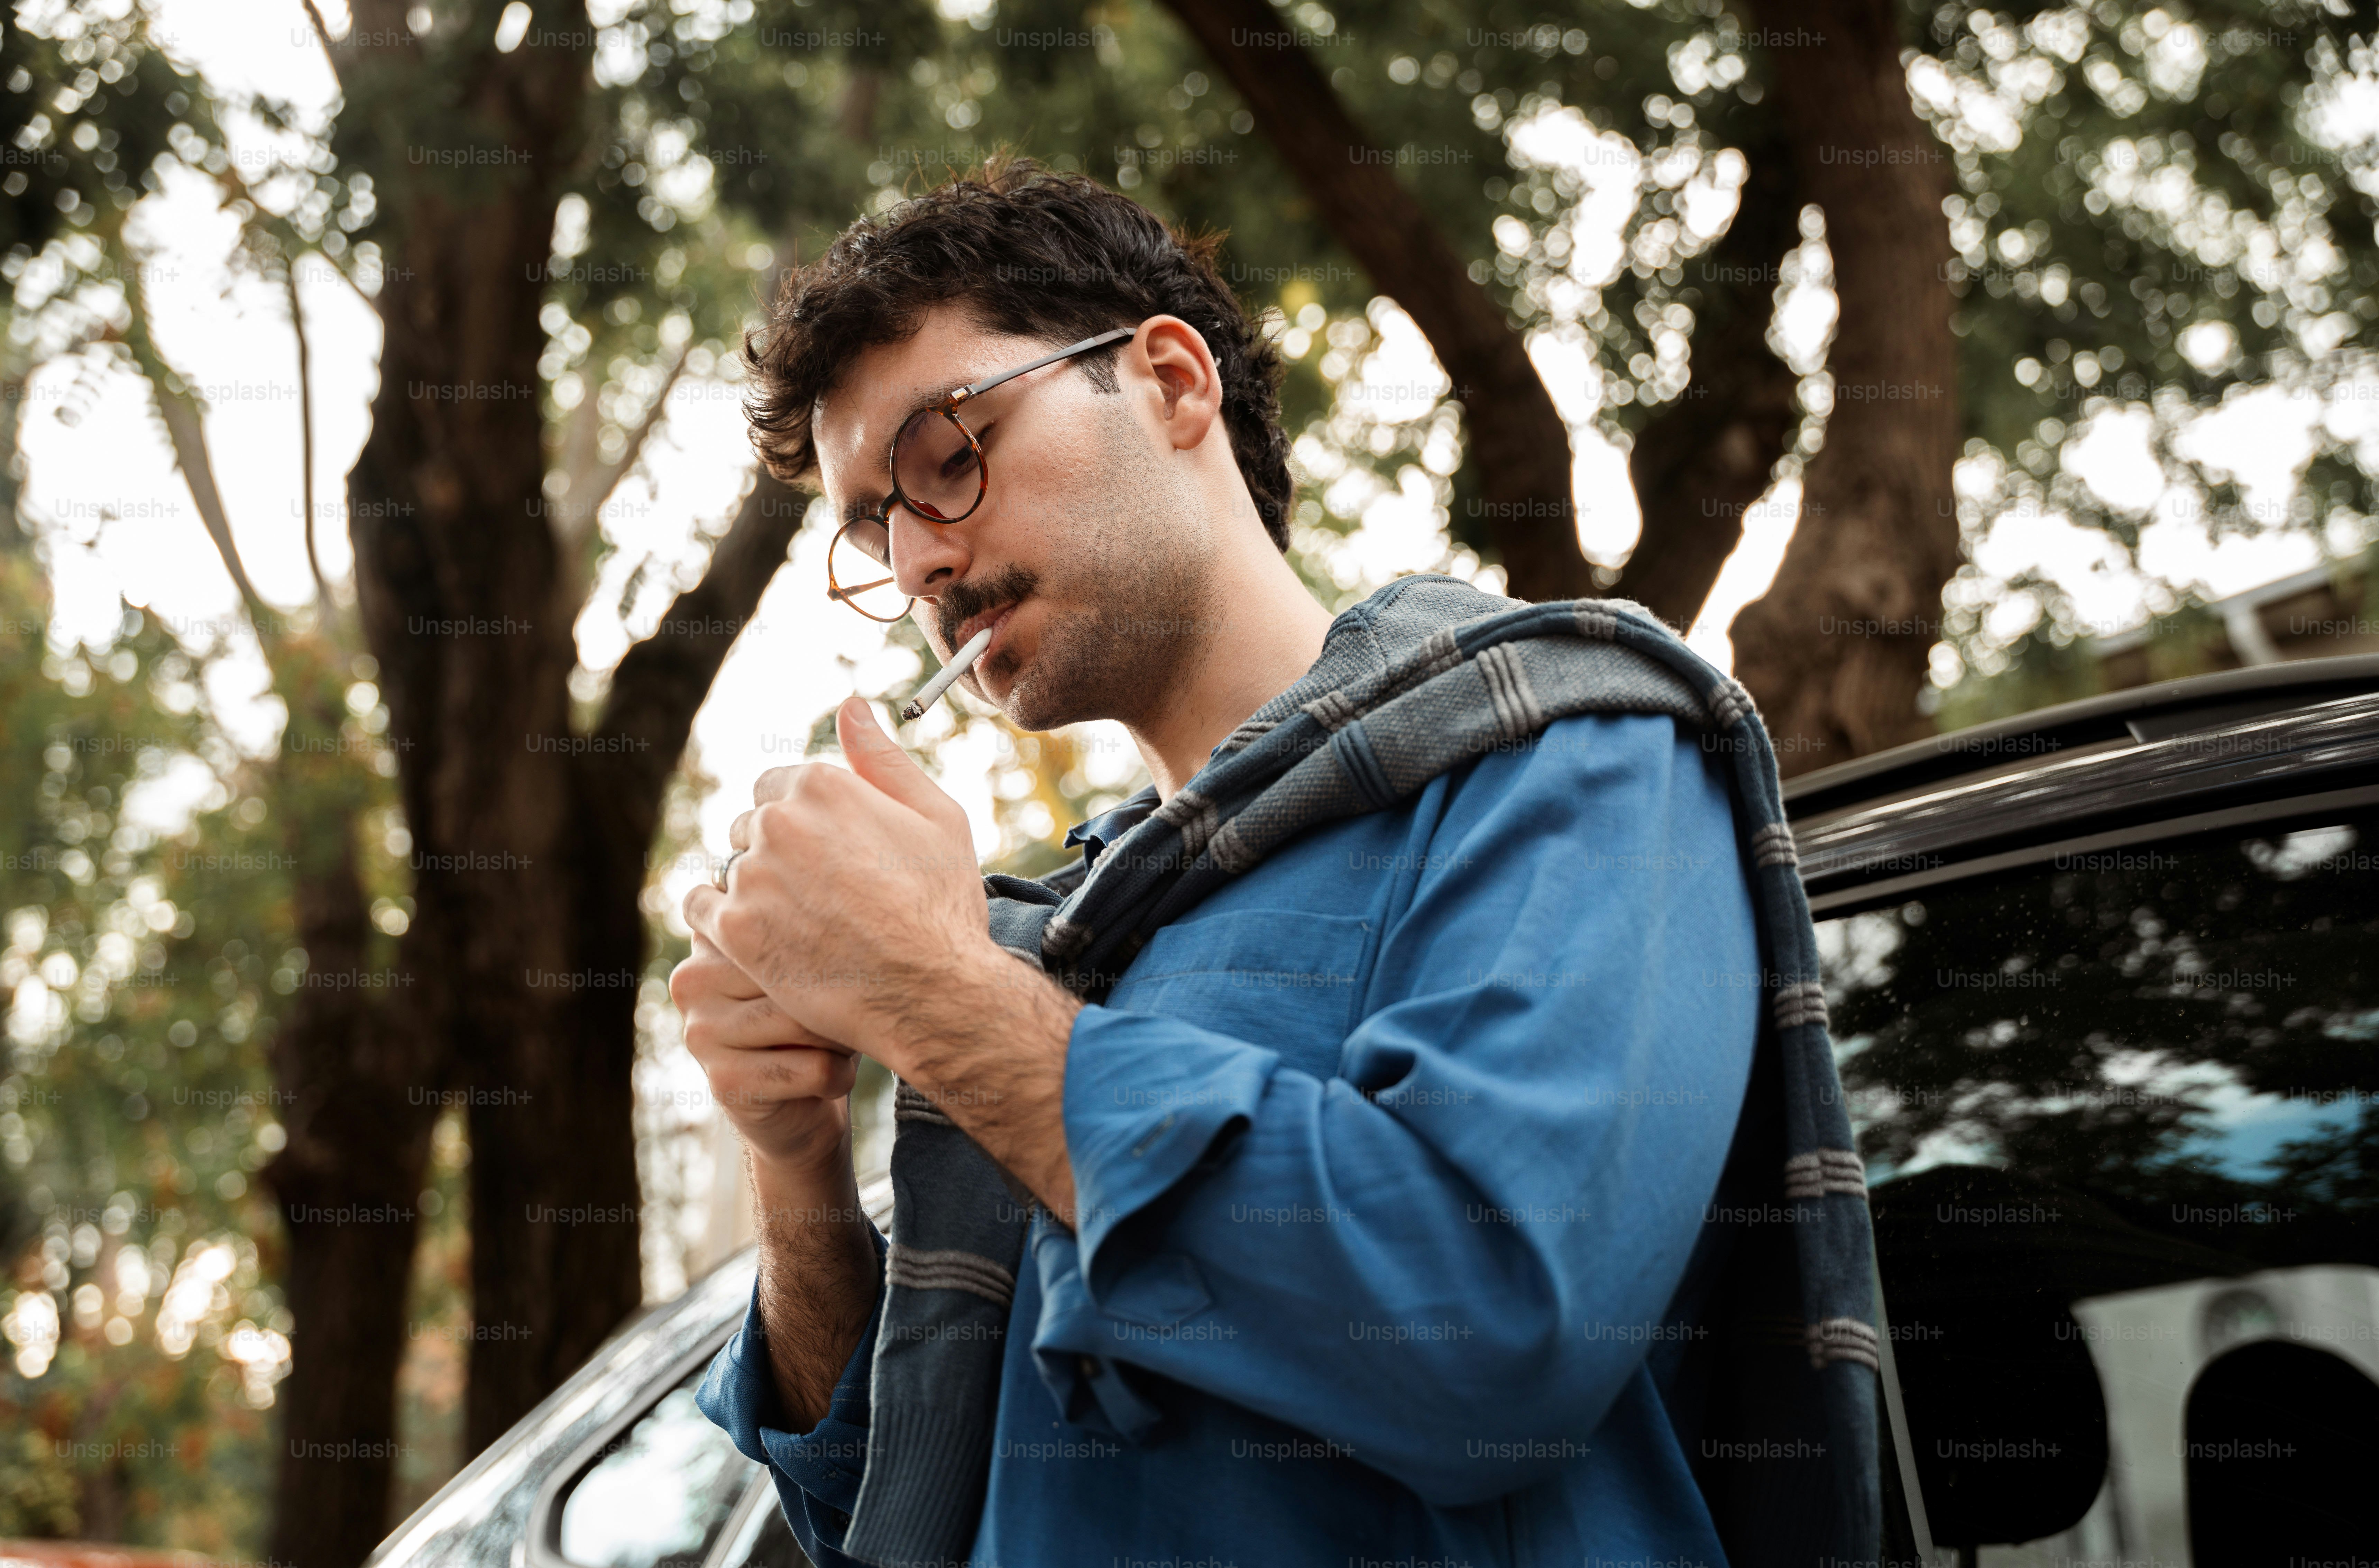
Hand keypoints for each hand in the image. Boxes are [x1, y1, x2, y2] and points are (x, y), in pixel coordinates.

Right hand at [668, 930, 857, 1176]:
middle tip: (852, 1011)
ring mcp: (701, 1030)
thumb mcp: (811, 960)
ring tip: (840, 1042)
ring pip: (803, 1019)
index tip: (853, 960)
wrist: (804, 1103)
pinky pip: (811, 1067)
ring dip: (842, 1037)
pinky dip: (839, 1075)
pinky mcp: (723, 1080)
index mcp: (711, 935)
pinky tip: (831, 1076)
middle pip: (793, 969)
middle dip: (840, 993)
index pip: (780, 920)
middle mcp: (693, 978)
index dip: (829, 945)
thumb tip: (852, 890)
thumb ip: (810, 923)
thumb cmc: (816, 1018)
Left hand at [683, 695, 992, 1071]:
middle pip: (751, 827)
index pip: (777, 788)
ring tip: (798, 926)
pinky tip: (755, 938)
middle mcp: (778, 820)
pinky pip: (700, 908)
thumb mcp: (936, 816)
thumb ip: (883, 758)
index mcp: (822, 785)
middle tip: (819, 897)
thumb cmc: (942, 905)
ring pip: (731, 870)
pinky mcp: (735, 929)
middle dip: (777, 856)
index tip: (829, 859)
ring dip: (754, 891)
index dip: (803, 824)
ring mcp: (752, 875)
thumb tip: (851, 705)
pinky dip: (720, 920)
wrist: (932, 991)